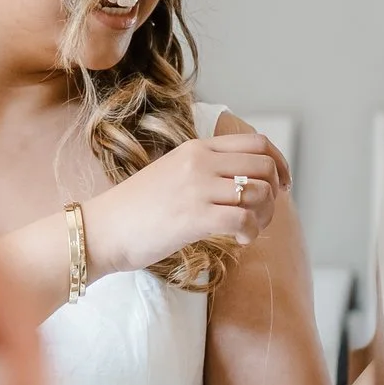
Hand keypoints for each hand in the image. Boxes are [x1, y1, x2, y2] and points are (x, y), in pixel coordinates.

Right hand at [82, 134, 288, 275]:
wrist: (102, 229)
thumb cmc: (135, 210)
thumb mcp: (172, 174)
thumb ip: (205, 171)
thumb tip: (243, 183)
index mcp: (196, 148)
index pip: (256, 143)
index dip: (279, 164)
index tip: (281, 185)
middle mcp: (199, 162)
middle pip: (264, 166)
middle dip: (274, 193)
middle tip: (262, 215)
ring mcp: (196, 188)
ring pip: (258, 192)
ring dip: (264, 215)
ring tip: (249, 230)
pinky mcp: (194, 217)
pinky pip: (244, 219)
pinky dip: (251, 232)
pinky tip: (239, 241)